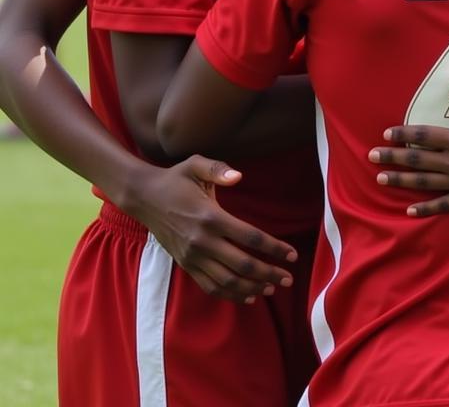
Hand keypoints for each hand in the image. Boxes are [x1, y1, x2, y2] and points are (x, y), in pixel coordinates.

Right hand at [121, 155, 297, 302]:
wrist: (144, 197)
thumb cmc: (176, 179)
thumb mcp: (196, 165)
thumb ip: (218, 168)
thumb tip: (238, 176)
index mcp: (210, 217)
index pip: (250, 237)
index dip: (274, 248)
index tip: (292, 255)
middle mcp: (202, 241)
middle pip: (242, 264)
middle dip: (269, 273)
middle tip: (289, 278)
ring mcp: (192, 257)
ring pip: (227, 281)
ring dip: (252, 288)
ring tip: (273, 288)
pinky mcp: (185, 265)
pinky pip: (210, 286)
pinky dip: (230, 295)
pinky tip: (248, 296)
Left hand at [368, 72, 448, 216]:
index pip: (425, 136)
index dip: (404, 134)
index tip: (387, 133)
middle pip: (418, 159)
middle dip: (393, 158)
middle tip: (372, 156)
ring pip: (425, 182)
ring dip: (401, 180)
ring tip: (381, 179)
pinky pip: (443, 205)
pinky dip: (425, 208)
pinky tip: (410, 211)